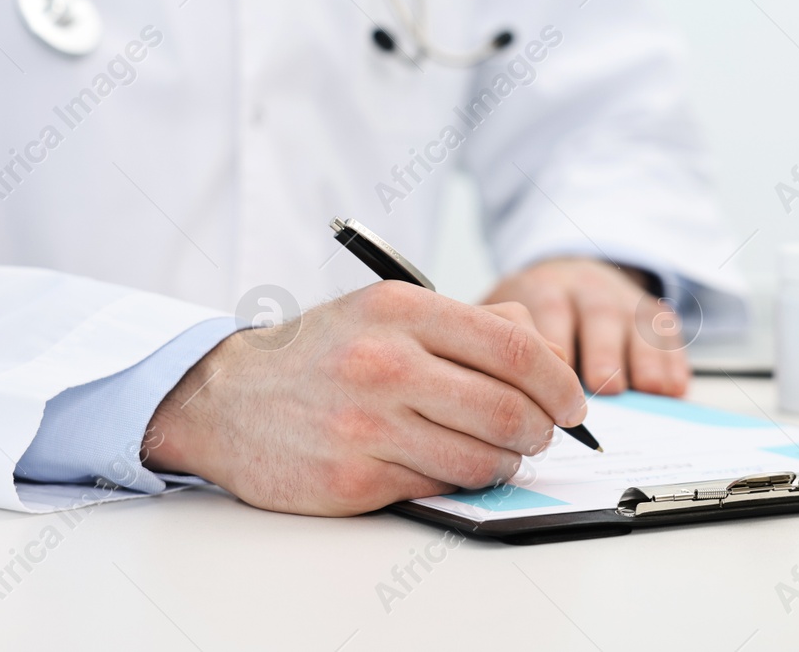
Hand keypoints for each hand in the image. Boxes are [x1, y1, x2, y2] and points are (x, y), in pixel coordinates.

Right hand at [143, 282, 587, 515]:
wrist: (226, 399)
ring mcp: (369, 424)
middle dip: (542, 429)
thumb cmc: (319, 353)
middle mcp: (386, 363)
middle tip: (540, 432)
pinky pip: (441, 487)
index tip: (573, 401)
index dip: (559, 380)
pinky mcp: (356, 477)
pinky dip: (457, 481)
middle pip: (510, 408)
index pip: (514, 346)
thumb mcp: (387, 310)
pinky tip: (442, 464)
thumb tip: (542, 351)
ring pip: (484, 458)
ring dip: (505, 462)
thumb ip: (467, 323)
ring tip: (493, 452)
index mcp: (401, 311)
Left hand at [480, 257, 690, 396]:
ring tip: (649, 389)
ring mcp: (623, 301)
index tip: (551, 387)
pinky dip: (673, 359)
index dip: (551, 352)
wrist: (566, 274)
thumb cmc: (527, 311)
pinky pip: (668, 333)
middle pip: (597, 317)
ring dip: (645, 357)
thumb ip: (490, 349)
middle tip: (604, 387)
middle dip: (602, 352)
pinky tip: (675, 387)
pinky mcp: (652, 314)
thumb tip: (478, 406)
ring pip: (637, 323)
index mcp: (543, 290)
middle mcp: (586, 290)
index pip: (548, 313)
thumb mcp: (499, 315)